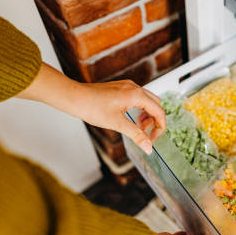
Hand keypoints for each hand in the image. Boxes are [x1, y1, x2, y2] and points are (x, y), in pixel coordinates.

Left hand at [18, 64, 165, 154]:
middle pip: (156, 104)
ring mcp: (127, 86)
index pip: (159, 111)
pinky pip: (137, 97)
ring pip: (147, 100)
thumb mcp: (117, 124)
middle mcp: (134, 88)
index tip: (153, 139)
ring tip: (136, 128)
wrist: (75, 98)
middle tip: (145, 133)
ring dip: (146, 115)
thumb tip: (148, 148)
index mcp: (136, 95)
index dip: (160, 127)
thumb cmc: (92, 107)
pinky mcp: (120, 88)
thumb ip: (136, 135)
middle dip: (154, 120)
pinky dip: (138, 109)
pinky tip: (129, 118)